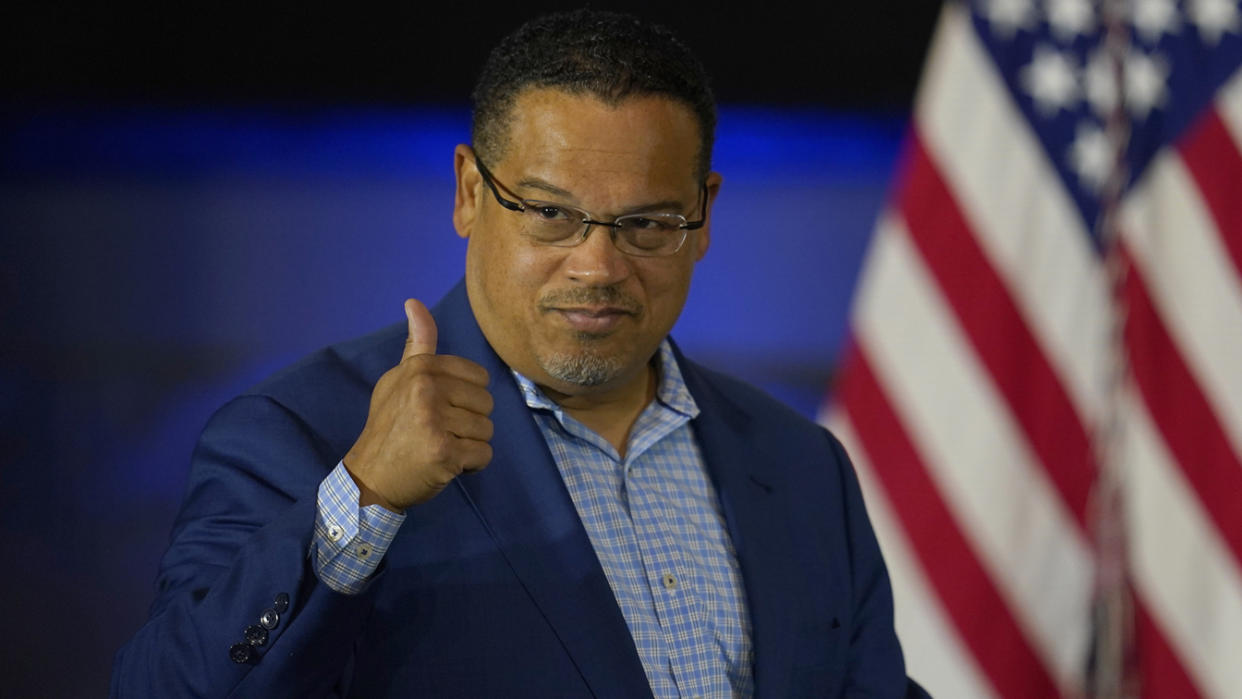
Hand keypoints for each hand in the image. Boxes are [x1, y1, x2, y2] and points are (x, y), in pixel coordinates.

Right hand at [343, 299, 493, 510]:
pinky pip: (484, 455)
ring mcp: (435, 421)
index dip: (465, 398)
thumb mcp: (398, 379)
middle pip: (487, 403)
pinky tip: (445, 464)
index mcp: (421, 369)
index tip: (439, 409)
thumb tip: (414, 302)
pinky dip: (471, 466)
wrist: (370, 477)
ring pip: (487, 430)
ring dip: (470, 445)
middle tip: (438, 432)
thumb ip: (417, 345)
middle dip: (470, 423)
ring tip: (440, 448)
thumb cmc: (389, 426)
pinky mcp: (444, 452)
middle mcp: (427, 389)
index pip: (480, 377)